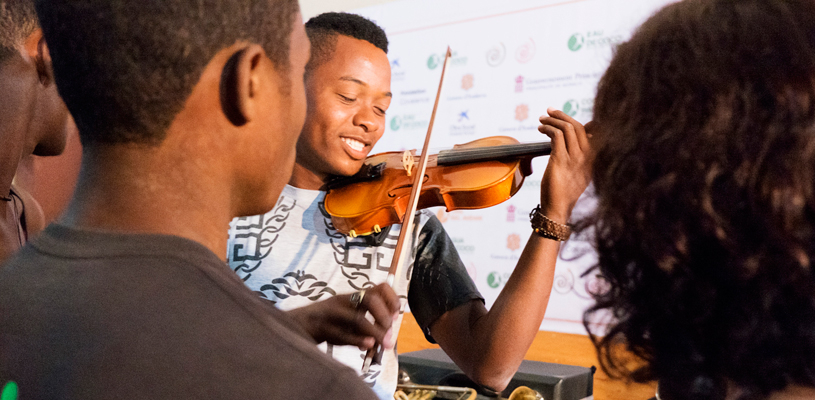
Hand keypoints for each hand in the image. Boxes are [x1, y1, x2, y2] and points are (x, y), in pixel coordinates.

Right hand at [286, 283, 399, 349]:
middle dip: (384, 316)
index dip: (392, 299)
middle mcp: (343, 301)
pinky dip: (358, 340)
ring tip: (385, 344)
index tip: (396, 314)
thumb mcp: (348, 319)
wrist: (296, 324)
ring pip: (357, 319)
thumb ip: (366, 326)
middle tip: (390, 332)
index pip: (379, 288)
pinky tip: (368, 346)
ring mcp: (332, 313)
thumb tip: (387, 336)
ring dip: (375, 332)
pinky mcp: (322, 328)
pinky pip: (342, 334)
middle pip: (370, 300)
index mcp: (352, 296)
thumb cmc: (327, 323)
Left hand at [537, 108, 593, 222]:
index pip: (593, 131)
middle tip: (549, 111)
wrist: (558, 208)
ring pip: (567, 128)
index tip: (562, 116)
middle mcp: (587, 157)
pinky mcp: (561, 160)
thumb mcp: (578, 172)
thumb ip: (579, 156)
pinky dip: (548, 128)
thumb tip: (571, 139)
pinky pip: (556, 136)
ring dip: (552, 120)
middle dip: (562, 115)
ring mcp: (575, 159)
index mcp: (593, 159)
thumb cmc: (564, 191)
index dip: (576, 120)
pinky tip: (542, 129)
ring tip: (542, 120)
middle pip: (578, 126)